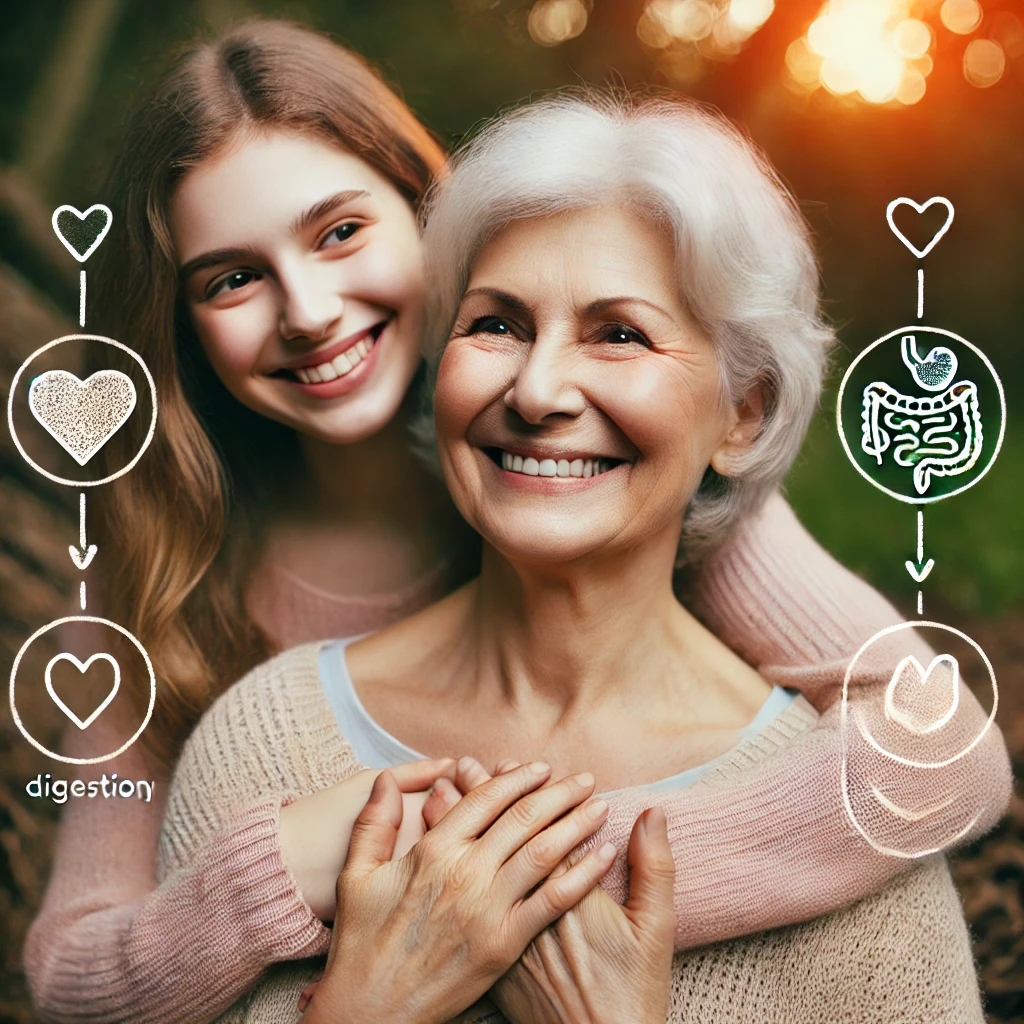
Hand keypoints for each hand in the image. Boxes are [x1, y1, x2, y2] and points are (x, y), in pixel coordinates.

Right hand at [302, 762, 616, 1023]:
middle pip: (523, 818)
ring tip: (599, 806)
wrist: (370, 1011)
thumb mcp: (357, 875)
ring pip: (543, 852)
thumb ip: (374, 822)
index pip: (485, 799)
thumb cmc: (360, 943)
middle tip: (584, 779)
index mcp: (433, 850)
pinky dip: (582, 875)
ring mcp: (487, 908)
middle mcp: (465, 872)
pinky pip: (552, 901)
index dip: (516, 778)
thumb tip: (385, 779)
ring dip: (576, 823)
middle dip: (558, 793)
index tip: (540, 767)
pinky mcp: (504, 943)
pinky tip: (602, 856)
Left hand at [450, 760, 676, 1023]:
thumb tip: (654, 812)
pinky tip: (438, 850)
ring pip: (474, 866)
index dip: (520, 793)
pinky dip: (453, 871)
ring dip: (457, 827)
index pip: (537, 826)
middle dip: (479, 799)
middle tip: (465, 764)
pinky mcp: (494, 960)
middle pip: (497, 839)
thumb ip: (654, 867)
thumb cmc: (632, 992)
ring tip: (442, 791)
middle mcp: (527, 907)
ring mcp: (506, 934)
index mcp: (566, 892)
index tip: (506, 763)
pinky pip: (463, 902)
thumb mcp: (655, 929)